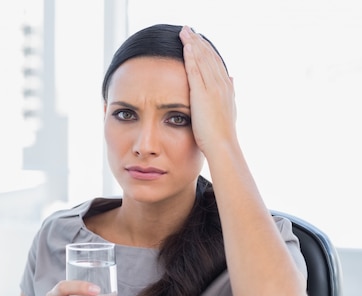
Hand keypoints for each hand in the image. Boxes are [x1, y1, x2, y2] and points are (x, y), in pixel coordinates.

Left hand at [179, 26, 236, 155]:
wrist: (222, 146)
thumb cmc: (222, 135)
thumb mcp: (228, 110)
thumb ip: (229, 93)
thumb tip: (232, 79)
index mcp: (226, 89)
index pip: (215, 64)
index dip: (207, 50)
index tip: (199, 39)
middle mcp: (221, 85)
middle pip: (209, 57)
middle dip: (199, 41)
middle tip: (189, 28)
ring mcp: (213, 88)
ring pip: (203, 60)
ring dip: (194, 43)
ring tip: (185, 31)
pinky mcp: (203, 94)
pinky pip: (196, 70)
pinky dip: (191, 56)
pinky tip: (186, 45)